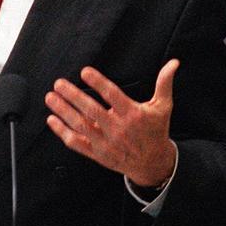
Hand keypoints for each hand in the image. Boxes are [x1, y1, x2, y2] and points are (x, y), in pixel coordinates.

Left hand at [45, 60, 178, 187]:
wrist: (152, 163)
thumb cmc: (155, 130)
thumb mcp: (163, 107)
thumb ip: (164, 84)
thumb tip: (174, 63)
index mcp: (133, 115)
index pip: (113, 96)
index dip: (98, 83)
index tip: (84, 71)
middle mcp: (118, 129)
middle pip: (92, 111)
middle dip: (73, 96)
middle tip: (59, 83)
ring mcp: (106, 143)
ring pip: (80, 126)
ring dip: (63, 111)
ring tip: (51, 97)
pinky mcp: (97, 154)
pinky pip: (76, 143)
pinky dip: (62, 132)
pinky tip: (51, 120)